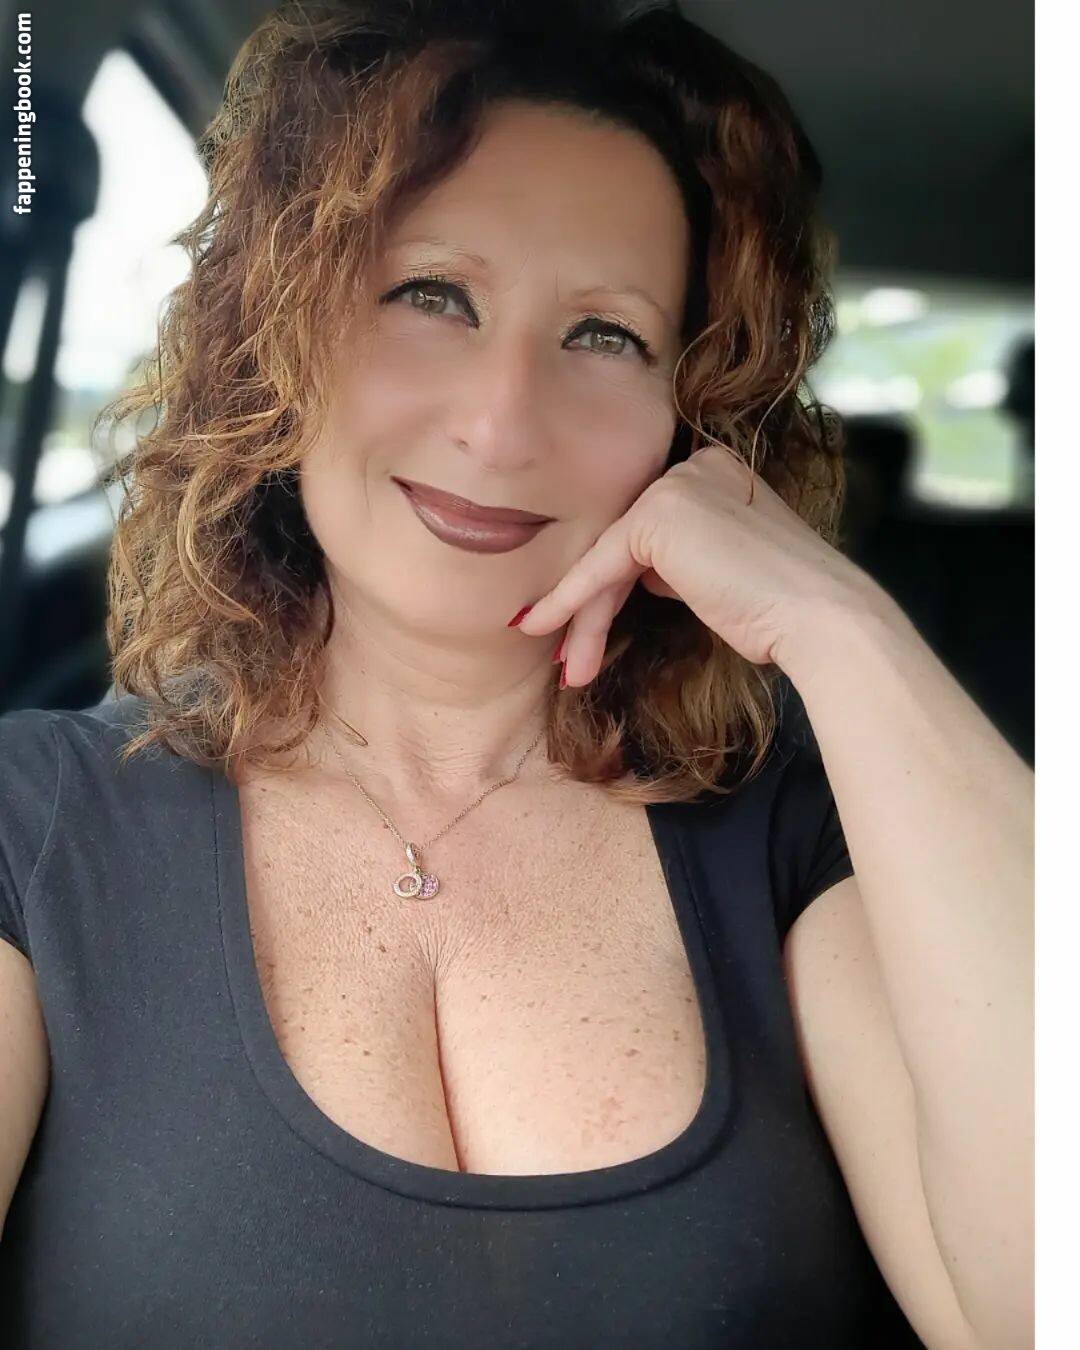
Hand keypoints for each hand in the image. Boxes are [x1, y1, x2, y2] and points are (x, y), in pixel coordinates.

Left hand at [513, 444, 875, 685]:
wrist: (820, 619)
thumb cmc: (779, 612)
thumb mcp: (718, 575)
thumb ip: (678, 560)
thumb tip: (636, 574)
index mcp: (715, 472)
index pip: (646, 531)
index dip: (612, 586)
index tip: (586, 630)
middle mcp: (694, 466)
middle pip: (624, 544)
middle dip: (593, 607)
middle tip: (571, 661)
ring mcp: (676, 484)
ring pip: (609, 558)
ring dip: (584, 619)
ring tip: (569, 670)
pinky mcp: (658, 512)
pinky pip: (602, 565)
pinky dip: (571, 601)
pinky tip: (541, 627)